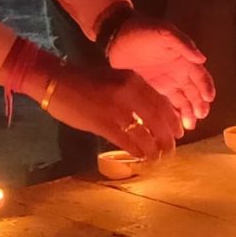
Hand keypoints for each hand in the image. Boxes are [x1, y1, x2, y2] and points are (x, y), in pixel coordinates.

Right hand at [40, 66, 180, 160]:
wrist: (56, 81)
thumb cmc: (84, 80)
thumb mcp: (115, 79)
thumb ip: (133, 93)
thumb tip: (150, 115)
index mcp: (133, 79)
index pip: (162, 102)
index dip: (173, 121)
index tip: (179, 132)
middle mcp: (129, 92)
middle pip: (158, 120)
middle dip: (168, 138)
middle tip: (171, 150)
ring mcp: (116, 108)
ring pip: (144, 133)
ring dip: (153, 149)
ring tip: (157, 158)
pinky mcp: (102, 123)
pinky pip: (126, 141)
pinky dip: (136, 151)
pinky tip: (139, 157)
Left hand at [102, 14, 214, 130]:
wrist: (116, 36)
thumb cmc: (141, 30)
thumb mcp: (163, 32)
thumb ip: (182, 43)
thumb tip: (202, 59)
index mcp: (183, 59)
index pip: (200, 76)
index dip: (206, 87)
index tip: (208, 99)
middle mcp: (177, 73)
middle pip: (193, 92)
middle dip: (199, 105)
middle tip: (200, 116)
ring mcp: (165, 83)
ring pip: (181, 101)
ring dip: (187, 113)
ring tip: (190, 126)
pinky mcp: (151, 90)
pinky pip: (164, 105)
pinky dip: (170, 115)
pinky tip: (172, 125)